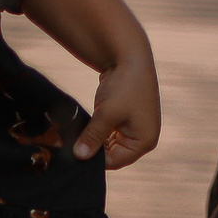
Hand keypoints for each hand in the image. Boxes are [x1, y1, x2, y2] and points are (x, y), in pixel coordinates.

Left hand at [76, 49, 159, 170]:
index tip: (74, 151)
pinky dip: (97, 131)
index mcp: (145, 141)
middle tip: (73, 143)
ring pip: (109, 144)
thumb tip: (79, 156)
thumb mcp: (106, 114)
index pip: (115, 161)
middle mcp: (143, 138)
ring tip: (78, 133)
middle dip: (94, 149)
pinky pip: (109, 134)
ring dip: (94, 140)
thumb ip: (93, 137)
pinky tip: (86, 126)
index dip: (94, 158)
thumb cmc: (124, 85)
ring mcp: (135, 129)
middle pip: (113, 155)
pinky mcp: (126, 120)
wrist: (130, 57)